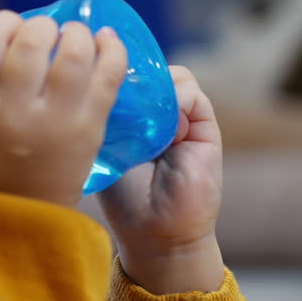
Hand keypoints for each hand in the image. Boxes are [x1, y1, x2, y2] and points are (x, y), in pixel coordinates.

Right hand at [0, 7, 127, 207]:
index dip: (0, 22)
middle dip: (41, 26)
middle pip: (31, 41)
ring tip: (74, 38)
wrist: (18, 219)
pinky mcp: (88, 130)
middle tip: (45, 34)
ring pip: (73, 52)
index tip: (8, 27)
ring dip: (76, 33)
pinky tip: (108, 41)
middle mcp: (13, 112)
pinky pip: (108, 76)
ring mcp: (53, 121)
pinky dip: (113, 50)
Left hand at [97, 66, 225, 293]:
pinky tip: (166, 128)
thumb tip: (106, 76)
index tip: (97, 68)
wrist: (158, 233)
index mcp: (131, 119)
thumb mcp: (107, 151)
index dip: (112, 70)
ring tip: (143, 122)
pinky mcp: (204, 125)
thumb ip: (110, 116)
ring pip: (169, 76)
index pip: (124, 79)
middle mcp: (155, 115)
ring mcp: (181, 118)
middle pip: (146, 73)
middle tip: (117, 88)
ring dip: (155, 90)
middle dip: (132, 75)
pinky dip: (176, 99)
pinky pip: (191, 91)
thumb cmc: (125, 201)